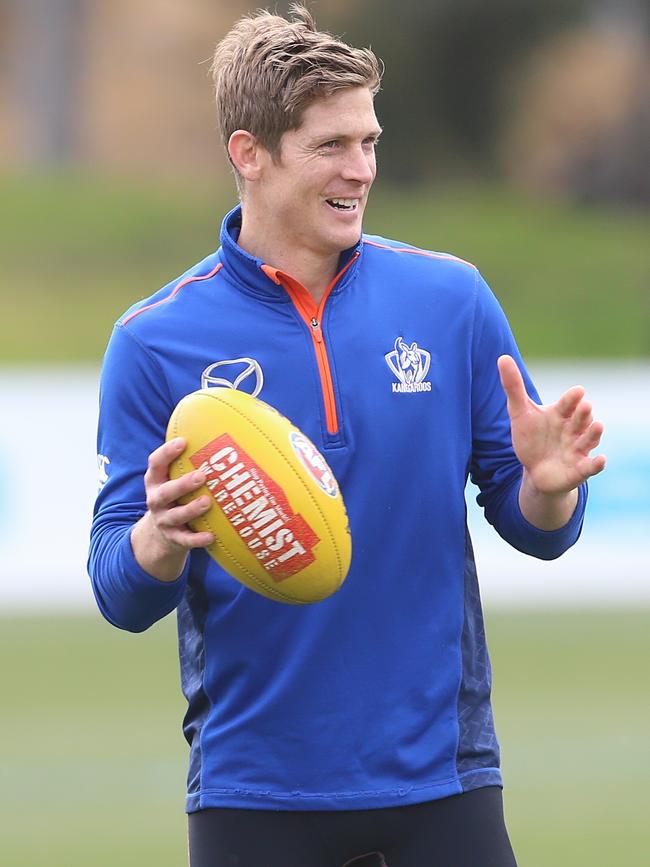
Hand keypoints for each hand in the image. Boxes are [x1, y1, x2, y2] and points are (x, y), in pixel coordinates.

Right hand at [131, 437, 214, 581]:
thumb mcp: (174, 479)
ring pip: (175, 516)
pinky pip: (185, 540)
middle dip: (182, 484)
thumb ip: (190, 461)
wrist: (159, 535)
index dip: (167, 452)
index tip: (183, 441)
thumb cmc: (176, 496)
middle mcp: (156, 500)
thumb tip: (223, 432)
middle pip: (164, 492)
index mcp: (156, 481)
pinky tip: (211, 536)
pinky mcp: (173, 539)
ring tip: (207, 502)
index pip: (155, 463)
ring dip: (191, 509)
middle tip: (202, 475)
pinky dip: (197, 539)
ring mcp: (163, 520)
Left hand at [497, 355, 604, 529]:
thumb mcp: (520, 412)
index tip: (577, 391)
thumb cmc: (531, 438)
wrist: (536, 470)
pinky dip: (596, 463)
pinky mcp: (580, 468)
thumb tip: (502, 357)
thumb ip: (513, 386)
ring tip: (598, 425)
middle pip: (581, 418)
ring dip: (594, 433)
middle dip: (583, 413)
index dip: (572, 398)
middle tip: (585, 406)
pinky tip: (601, 460)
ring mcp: (578, 448)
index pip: (568, 403)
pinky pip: (591, 466)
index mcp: (561, 413)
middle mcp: (574, 428)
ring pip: (589, 439)